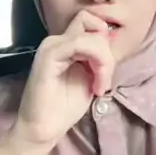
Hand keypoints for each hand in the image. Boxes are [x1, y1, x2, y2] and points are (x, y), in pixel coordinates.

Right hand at [13, 10, 114, 148]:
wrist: (42, 129)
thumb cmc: (64, 107)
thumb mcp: (90, 77)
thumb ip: (98, 59)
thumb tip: (112, 41)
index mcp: (66, 44)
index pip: (93, 25)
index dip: (106, 44)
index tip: (106, 72)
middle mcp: (58, 40)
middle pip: (94, 26)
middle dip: (108, 54)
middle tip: (104, 81)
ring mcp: (52, 45)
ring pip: (92, 35)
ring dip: (104, 61)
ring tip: (99, 86)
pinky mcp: (49, 55)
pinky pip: (80, 44)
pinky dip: (96, 62)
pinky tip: (95, 86)